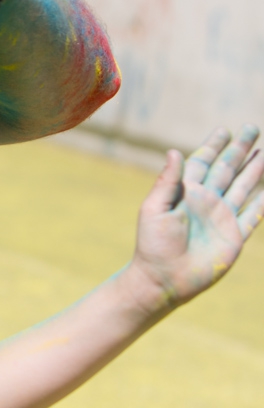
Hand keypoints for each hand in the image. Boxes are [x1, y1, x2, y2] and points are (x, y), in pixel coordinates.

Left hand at [129, 126, 263, 307]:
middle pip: (227, 169)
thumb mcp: (155, 209)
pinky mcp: (235, 236)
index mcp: (185, 192)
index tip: (224, 130)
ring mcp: (222, 218)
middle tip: (253, 129)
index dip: (214, 146)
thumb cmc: (153, 244)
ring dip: (255, 170)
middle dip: (240, 149)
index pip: (203, 162)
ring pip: (243, 187)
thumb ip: (168, 182)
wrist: (163, 278)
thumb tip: (174, 151)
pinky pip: (253, 216)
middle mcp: (206, 201)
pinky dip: (263, 203)